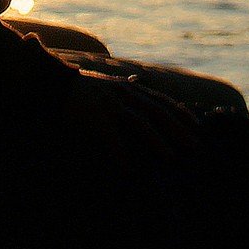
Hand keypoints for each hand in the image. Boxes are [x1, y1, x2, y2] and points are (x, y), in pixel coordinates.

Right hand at [66, 69, 200, 163]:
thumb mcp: (107, 84)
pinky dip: (119, 151)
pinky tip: (127, 168)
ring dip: (156, 141)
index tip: (198, 127)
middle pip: (157, 112)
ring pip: (139, 122)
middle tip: (195, 146)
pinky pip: (110, 135)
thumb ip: (124, 87)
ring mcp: (109, 102)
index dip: (181, 114)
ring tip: (170, 158)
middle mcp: (123, 93)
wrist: (50, 81)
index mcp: (128, 87)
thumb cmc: (79, 87)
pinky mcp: (93, 113)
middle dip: (177, 129)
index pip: (162, 101)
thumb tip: (138, 80)